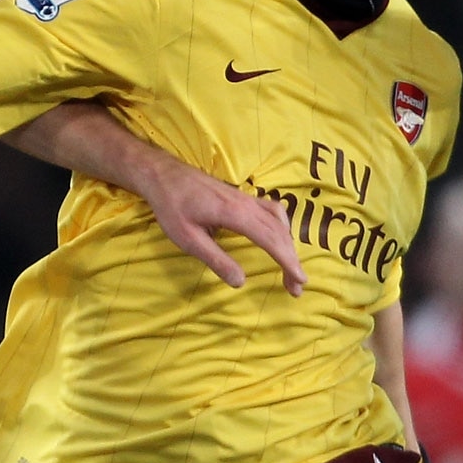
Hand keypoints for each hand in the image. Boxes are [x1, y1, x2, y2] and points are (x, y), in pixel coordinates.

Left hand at [137, 163, 305, 294]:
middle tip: (296, 287)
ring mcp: (245, 198)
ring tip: (289, 268)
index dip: (288, 261)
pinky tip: (279, 239)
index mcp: (234, 213)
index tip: (299, 281)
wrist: (163, 174)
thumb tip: (241, 282)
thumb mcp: (187, 239)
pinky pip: (272, 211)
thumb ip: (216, 260)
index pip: (270, 239)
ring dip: (288, 245)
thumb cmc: (171, 206)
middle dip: (292, 260)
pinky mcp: (242, 197)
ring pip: (279, 220)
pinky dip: (282, 228)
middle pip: (279, 232)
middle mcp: (246, 203)